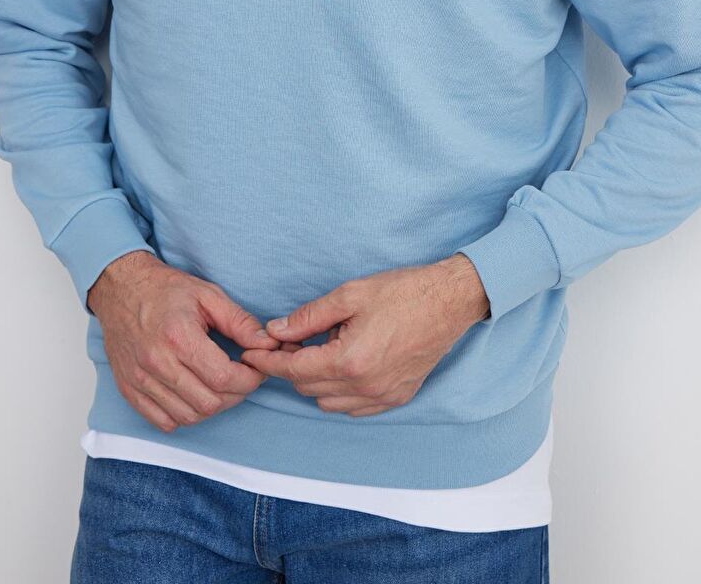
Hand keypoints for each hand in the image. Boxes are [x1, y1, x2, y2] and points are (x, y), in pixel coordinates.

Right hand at [87, 250, 281, 432]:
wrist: (122, 288)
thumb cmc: (165, 290)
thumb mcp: (208, 295)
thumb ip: (240, 321)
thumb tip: (266, 344)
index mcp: (179, 336)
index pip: (223, 378)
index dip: (249, 379)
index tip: (256, 369)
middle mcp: (157, 362)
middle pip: (209, 403)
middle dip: (236, 394)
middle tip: (242, 377)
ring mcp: (140, 379)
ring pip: (188, 417)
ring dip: (212, 406)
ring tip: (220, 385)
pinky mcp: (130, 389)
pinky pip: (163, 421)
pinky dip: (184, 415)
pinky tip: (193, 394)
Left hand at [238, 255, 489, 416]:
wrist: (449, 302)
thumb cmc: (402, 292)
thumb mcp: (350, 294)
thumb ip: (309, 316)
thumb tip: (276, 330)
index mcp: (349, 360)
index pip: (293, 369)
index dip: (267, 361)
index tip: (250, 353)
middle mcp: (364, 386)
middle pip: (307, 387)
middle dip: (290, 366)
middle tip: (285, 341)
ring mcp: (382, 397)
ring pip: (328, 402)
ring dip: (313, 381)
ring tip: (318, 349)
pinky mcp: (396, 398)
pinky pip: (353, 408)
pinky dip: (338, 393)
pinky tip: (341, 367)